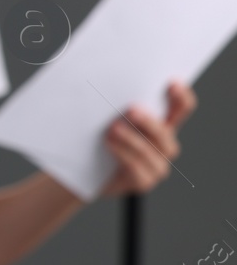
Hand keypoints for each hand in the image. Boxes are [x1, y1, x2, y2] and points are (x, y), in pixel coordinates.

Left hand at [99, 81, 196, 195]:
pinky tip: (109, 145)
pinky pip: (136, 167)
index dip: (181, 96)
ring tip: (113, 128)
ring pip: (149, 150)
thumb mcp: (108, 118)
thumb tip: (113, 83)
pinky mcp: (143, 181)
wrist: (82, 173)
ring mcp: (157, 165)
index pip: (181, 108)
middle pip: (164, 132)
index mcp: (162, 125)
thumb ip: (118, 105)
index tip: (171, 83)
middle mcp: (164, 145)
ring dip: (131, 138)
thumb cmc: (96, 140)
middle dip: (148, 121)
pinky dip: (122, 153)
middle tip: (132, 109)